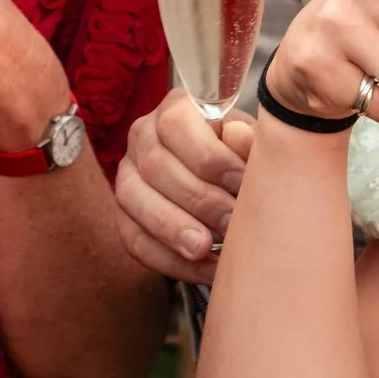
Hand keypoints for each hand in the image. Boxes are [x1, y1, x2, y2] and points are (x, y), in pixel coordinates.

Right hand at [114, 90, 253, 284]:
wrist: (231, 187)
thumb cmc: (244, 159)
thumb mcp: (254, 145)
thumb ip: (250, 142)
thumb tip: (238, 136)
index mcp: (175, 109)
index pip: (177, 124)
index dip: (208, 156)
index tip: (240, 182)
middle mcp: (143, 136)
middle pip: (157, 166)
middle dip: (198, 200)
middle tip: (231, 222)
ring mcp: (128, 175)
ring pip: (135, 200)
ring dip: (173, 228)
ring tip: (206, 248)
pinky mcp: (124, 215)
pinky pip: (134, 239)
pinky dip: (169, 259)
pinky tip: (202, 268)